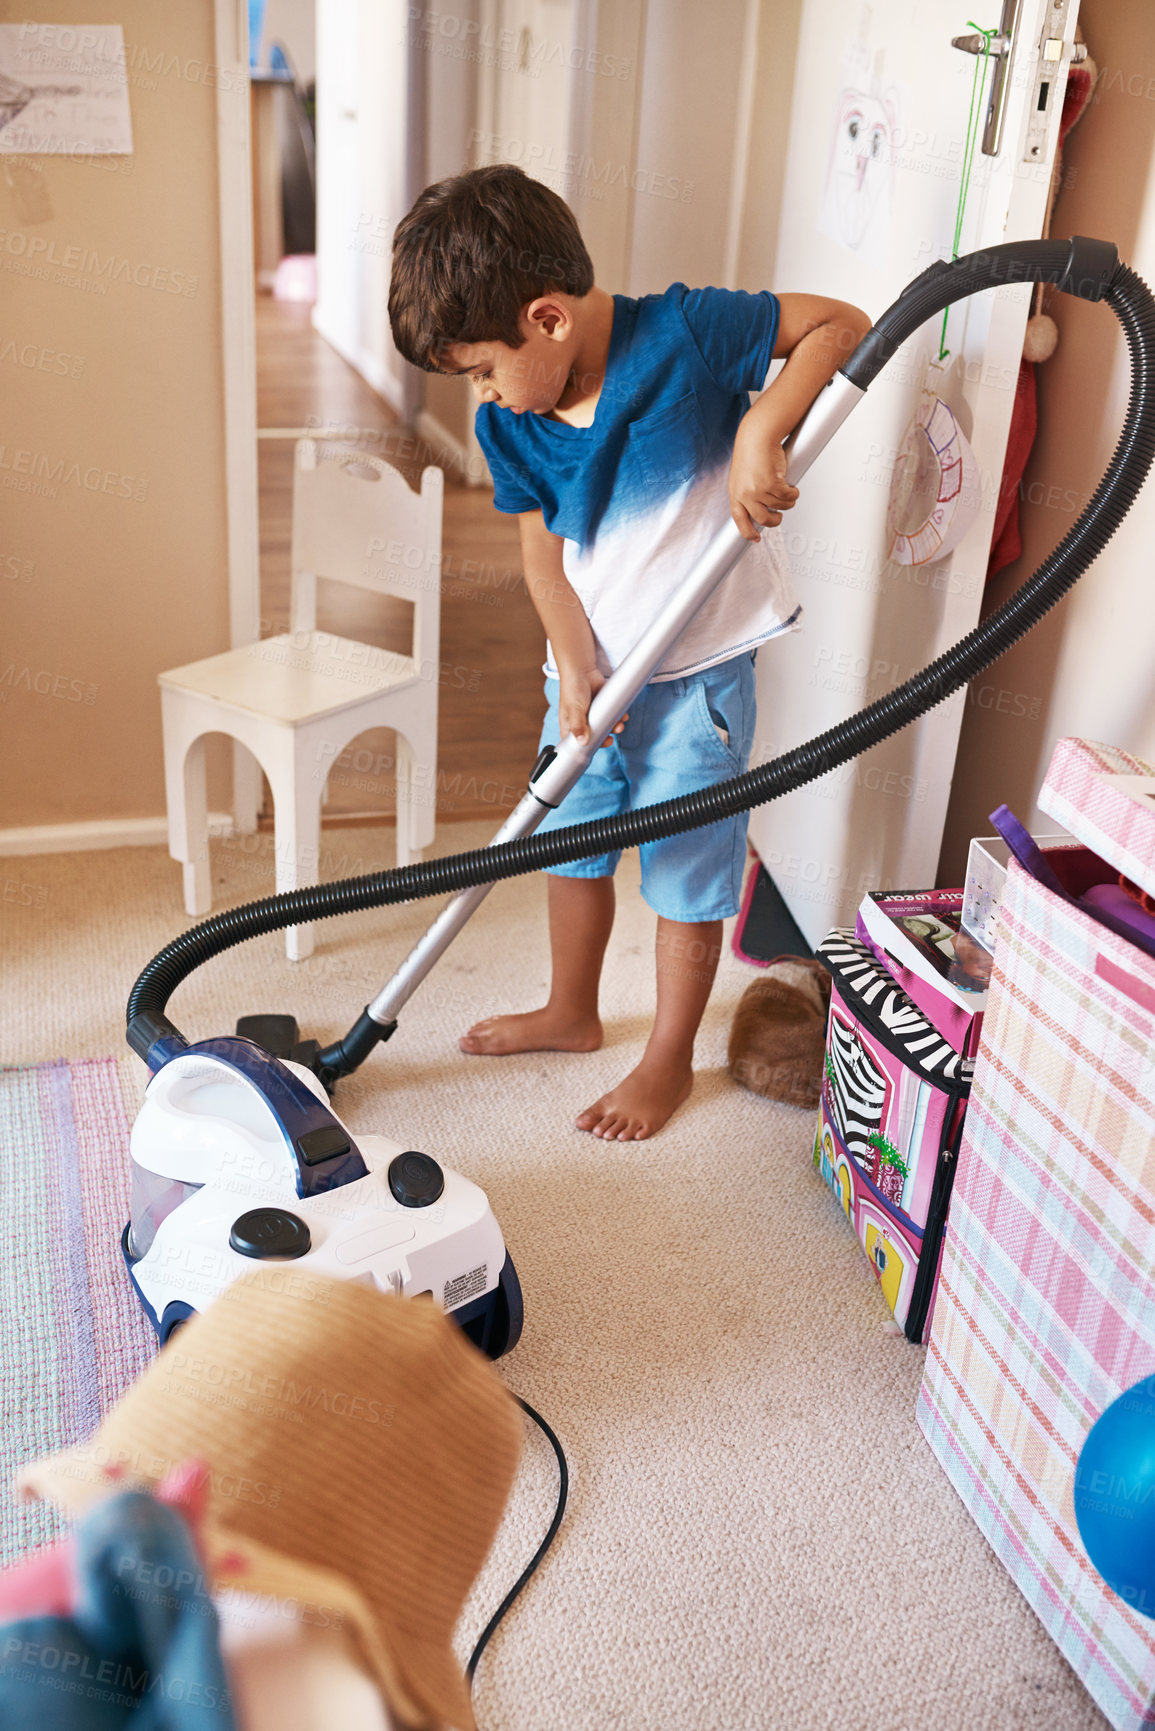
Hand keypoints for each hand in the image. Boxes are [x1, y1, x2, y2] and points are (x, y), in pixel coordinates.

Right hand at [558, 667, 626, 747]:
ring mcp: (592, 714)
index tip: (597, 747)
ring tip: (620, 725)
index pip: (575, 743)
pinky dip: (618, 716)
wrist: (583, 669)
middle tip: (611, 738)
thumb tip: (582, 742)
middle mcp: (581, 721)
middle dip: (604, 738)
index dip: (586, 748)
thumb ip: (578, 726)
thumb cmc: (572, 688)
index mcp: (570, 725)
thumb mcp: (574, 709)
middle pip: (593, 737)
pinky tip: (623, 716)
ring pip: (604, 726)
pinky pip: (611, 715)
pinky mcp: (602, 706)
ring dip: (614, 727)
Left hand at [729, 419, 798, 541]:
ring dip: (787, 502)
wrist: (758, 434)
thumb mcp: (742, 476)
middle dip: (775, 521)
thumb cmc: (752, 451)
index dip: (747, 532)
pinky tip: (792, 488)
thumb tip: (758, 510)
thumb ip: (747, 493)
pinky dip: (793, 493)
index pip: (739, 520)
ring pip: (779, 506)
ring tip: (787, 492)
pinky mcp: (772, 483)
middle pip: (763, 519)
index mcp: (735, 493)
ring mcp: (758, 490)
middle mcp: (745, 494)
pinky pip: (788, 496)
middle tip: (779, 516)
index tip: (755, 539)